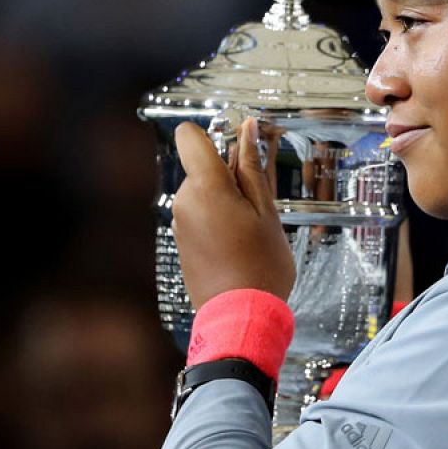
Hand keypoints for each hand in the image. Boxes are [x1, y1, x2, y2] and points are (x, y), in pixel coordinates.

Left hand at [171, 117, 295, 307]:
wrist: (240, 317)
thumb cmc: (260, 266)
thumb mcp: (266, 211)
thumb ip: (252, 167)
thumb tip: (246, 131)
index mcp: (204, 187)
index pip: (189, 136)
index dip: (214, 135)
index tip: (238, 149)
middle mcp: (184, 201)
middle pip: (202, 167)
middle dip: (229, 176)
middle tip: (258, 205)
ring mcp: (180, 223)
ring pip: (203, 193)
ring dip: (226, 201)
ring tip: (250, 231)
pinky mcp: (182, 242)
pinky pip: (199, 216)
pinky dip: (218, 221)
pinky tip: (238, 245)